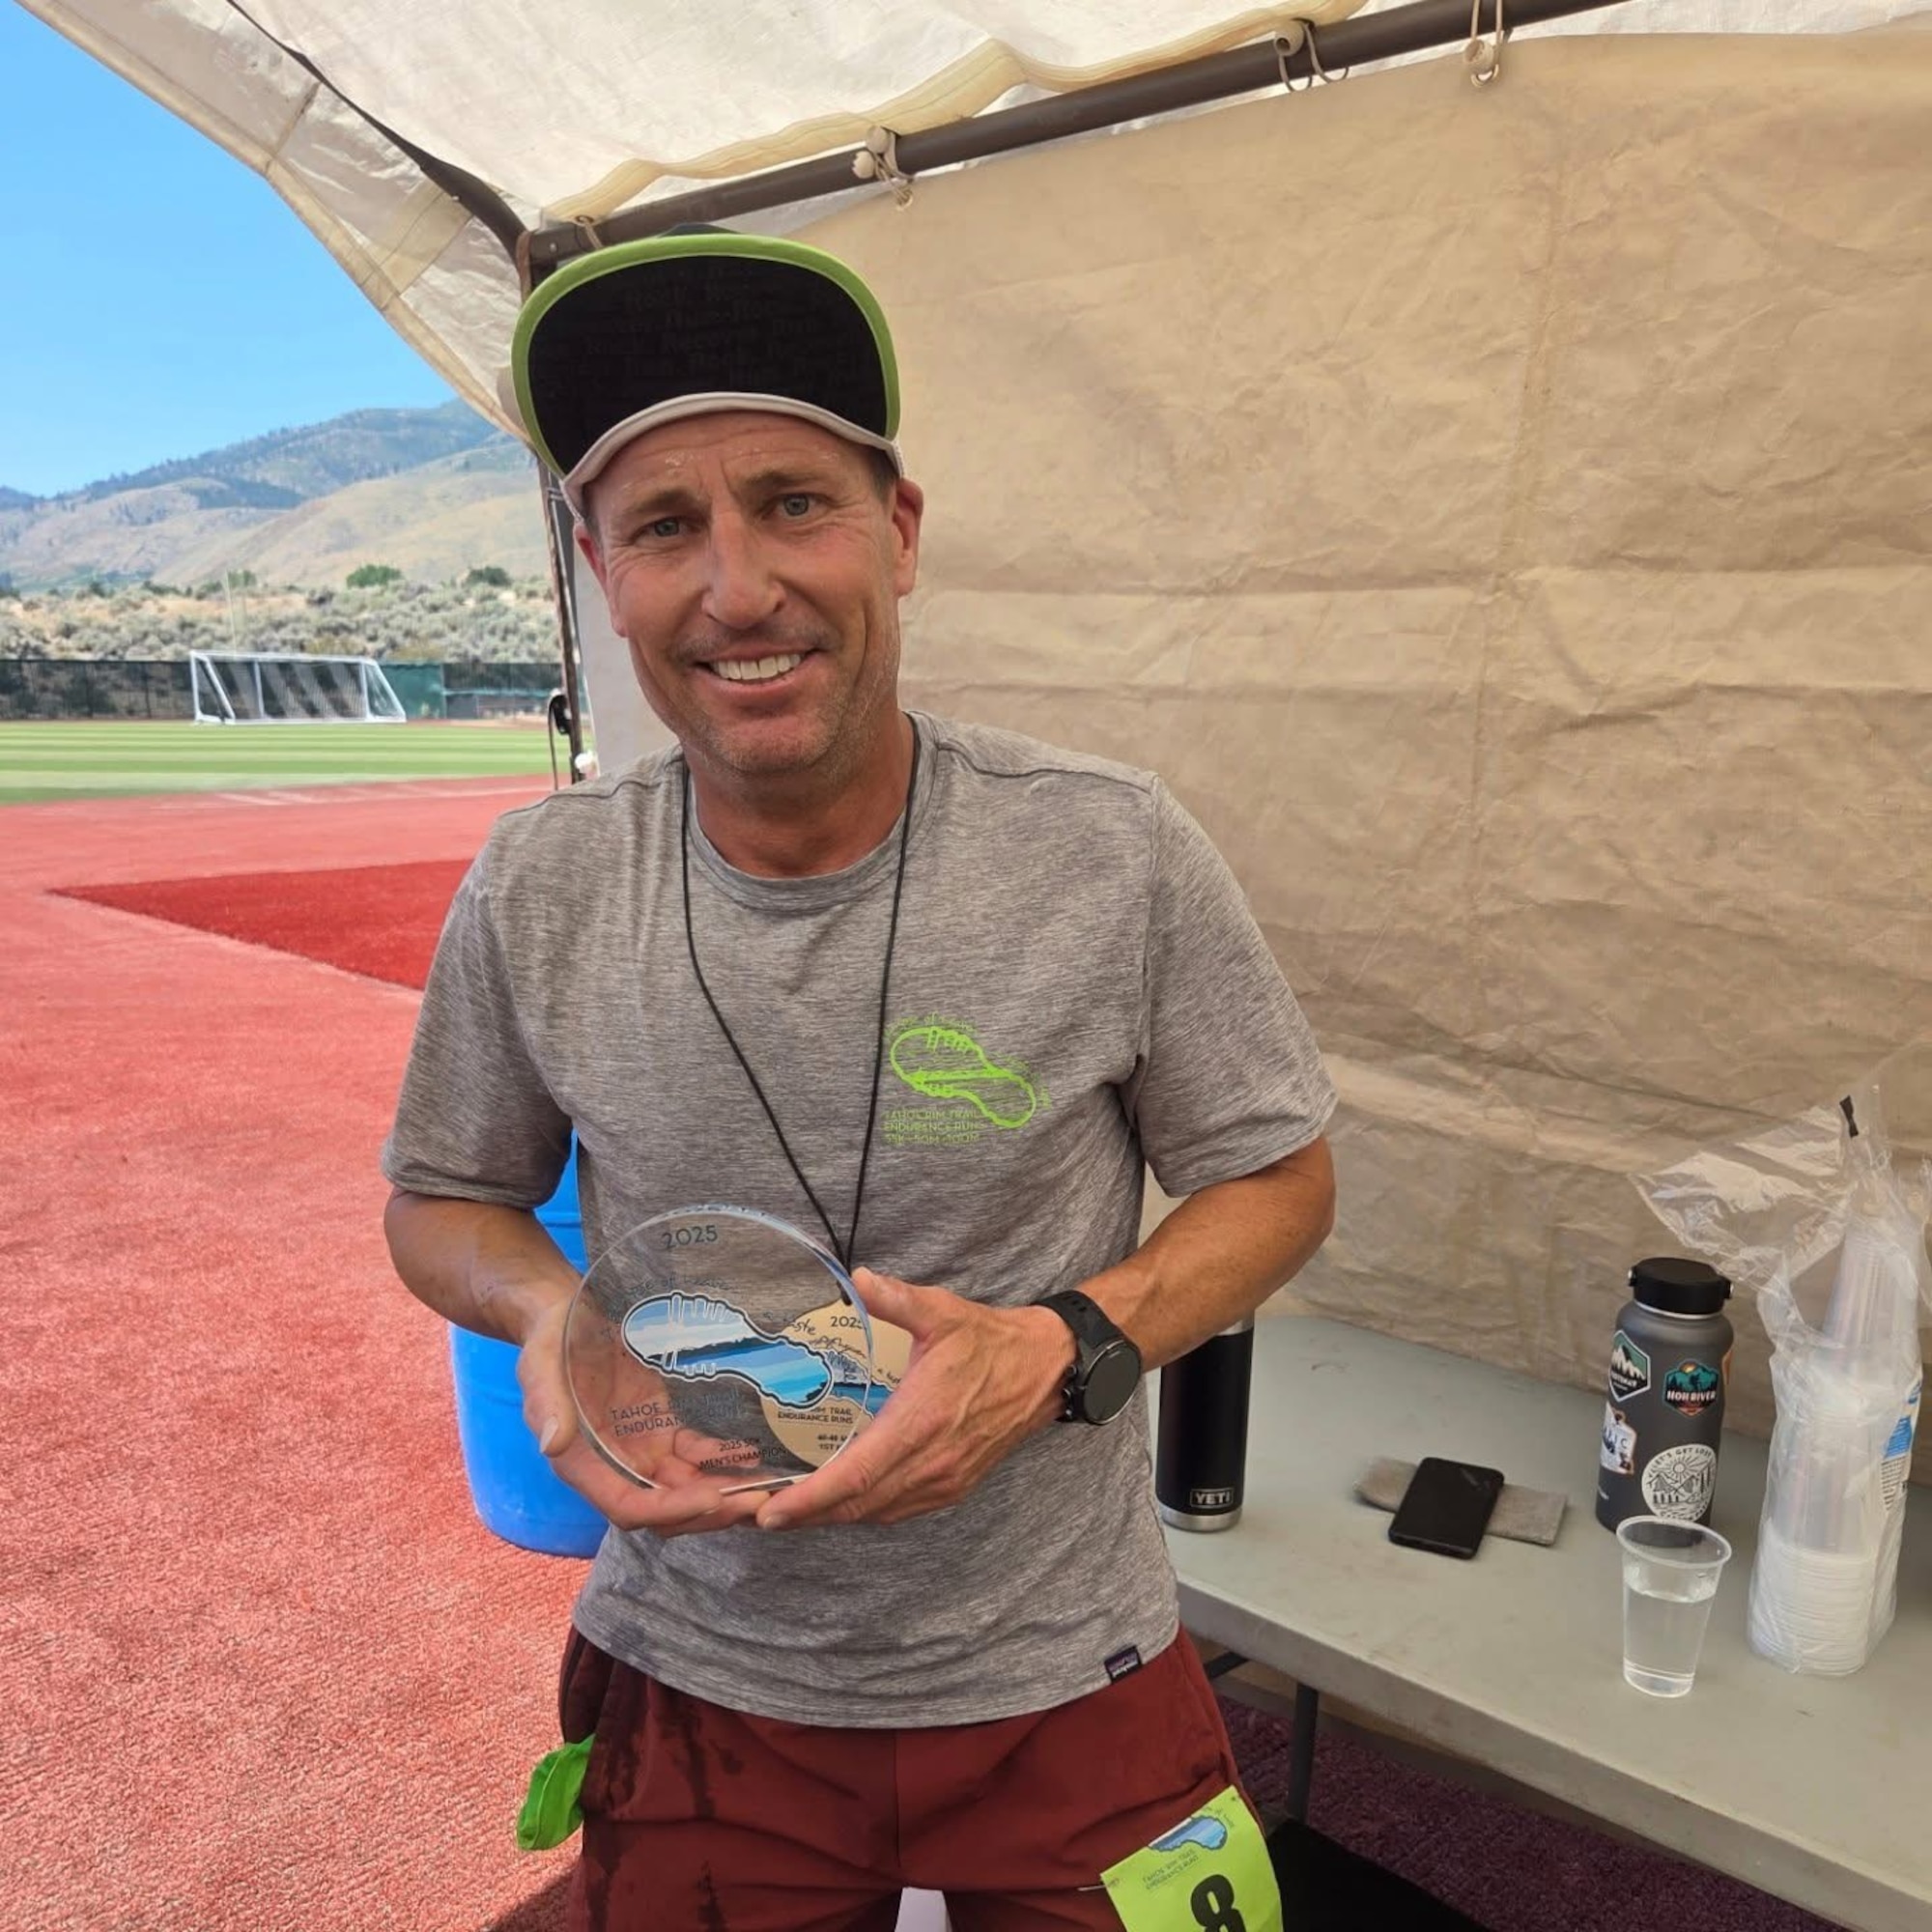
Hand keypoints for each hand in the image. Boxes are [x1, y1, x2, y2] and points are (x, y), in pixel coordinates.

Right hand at [516, 1296, 768, 1536]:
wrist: (566, 1317)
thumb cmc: (551, 1340)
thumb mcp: (541, 1364)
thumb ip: (548, 1405)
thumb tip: (552, 1445)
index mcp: (583, 1464)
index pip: (629, 1507)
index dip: (670, 1510)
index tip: (712, 1497)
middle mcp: (614, 1467)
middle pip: (665, 1510)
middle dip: (708, 1511)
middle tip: (756, 1502)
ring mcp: (640, 1451)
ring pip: (685, 1488)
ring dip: (722, 1493)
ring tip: (766, 1487)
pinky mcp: (660, 1430)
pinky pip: (694, 1456)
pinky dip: (720, 1461)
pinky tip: (750, 1455)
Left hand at [755, 1268, 1073, 1531]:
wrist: (1043, 1370)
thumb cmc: (989, 1341)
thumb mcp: (941, 1311)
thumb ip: (896, 1298)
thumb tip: (856, 1279)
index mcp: (922, 1421)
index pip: (855, 1476)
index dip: (809, 1499)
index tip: (770, 1510)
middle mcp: (931, 1462)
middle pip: (857, 1505)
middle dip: (806, 1515)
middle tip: (762, 1514)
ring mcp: (944, 1481)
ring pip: (877, 1513)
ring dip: (832, 1517)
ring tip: (790, 1511)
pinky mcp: (954, 1487)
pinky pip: (898, 1511)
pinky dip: (864, 1512)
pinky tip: (841, 1501)